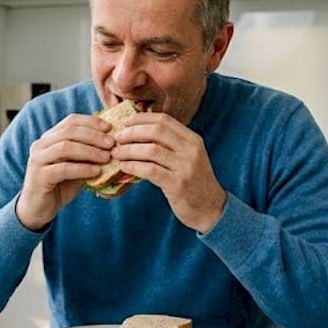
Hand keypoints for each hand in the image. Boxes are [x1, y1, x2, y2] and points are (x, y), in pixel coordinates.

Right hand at [15, 114, 114, 230]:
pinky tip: (96, 171)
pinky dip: (82, 169)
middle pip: (69, 131)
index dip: (91, 122)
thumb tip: (111, 144)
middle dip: (93, 136)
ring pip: (65, 147)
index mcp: (49, 138)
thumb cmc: (60, 185)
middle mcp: (41, 145)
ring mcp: (38, 160)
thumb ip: (87, 154)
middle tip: (111, 143)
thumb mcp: (76, 165)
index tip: (109, 128)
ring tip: (106, 157)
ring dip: (90, 151)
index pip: (71, 121)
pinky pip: (63, 168)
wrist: (39, 208)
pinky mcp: (39, 176)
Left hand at [111, 113, 226, 232]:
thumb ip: (170, 145)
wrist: (210, 208)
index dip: (142, 118)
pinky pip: (150, 170)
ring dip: (129, 150)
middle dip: (132, 132)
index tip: (126, 123)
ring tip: (117, 153)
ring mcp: (186, 167)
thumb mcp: (187, 158)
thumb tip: (138, 133)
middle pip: (157, 131)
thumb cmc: (193, 182)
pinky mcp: (178, 184)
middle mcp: (191, 150)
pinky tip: (124, 167)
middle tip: (117, 138)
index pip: (164, 120)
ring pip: (151, 150)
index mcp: (192, 139)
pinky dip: (134, 166)